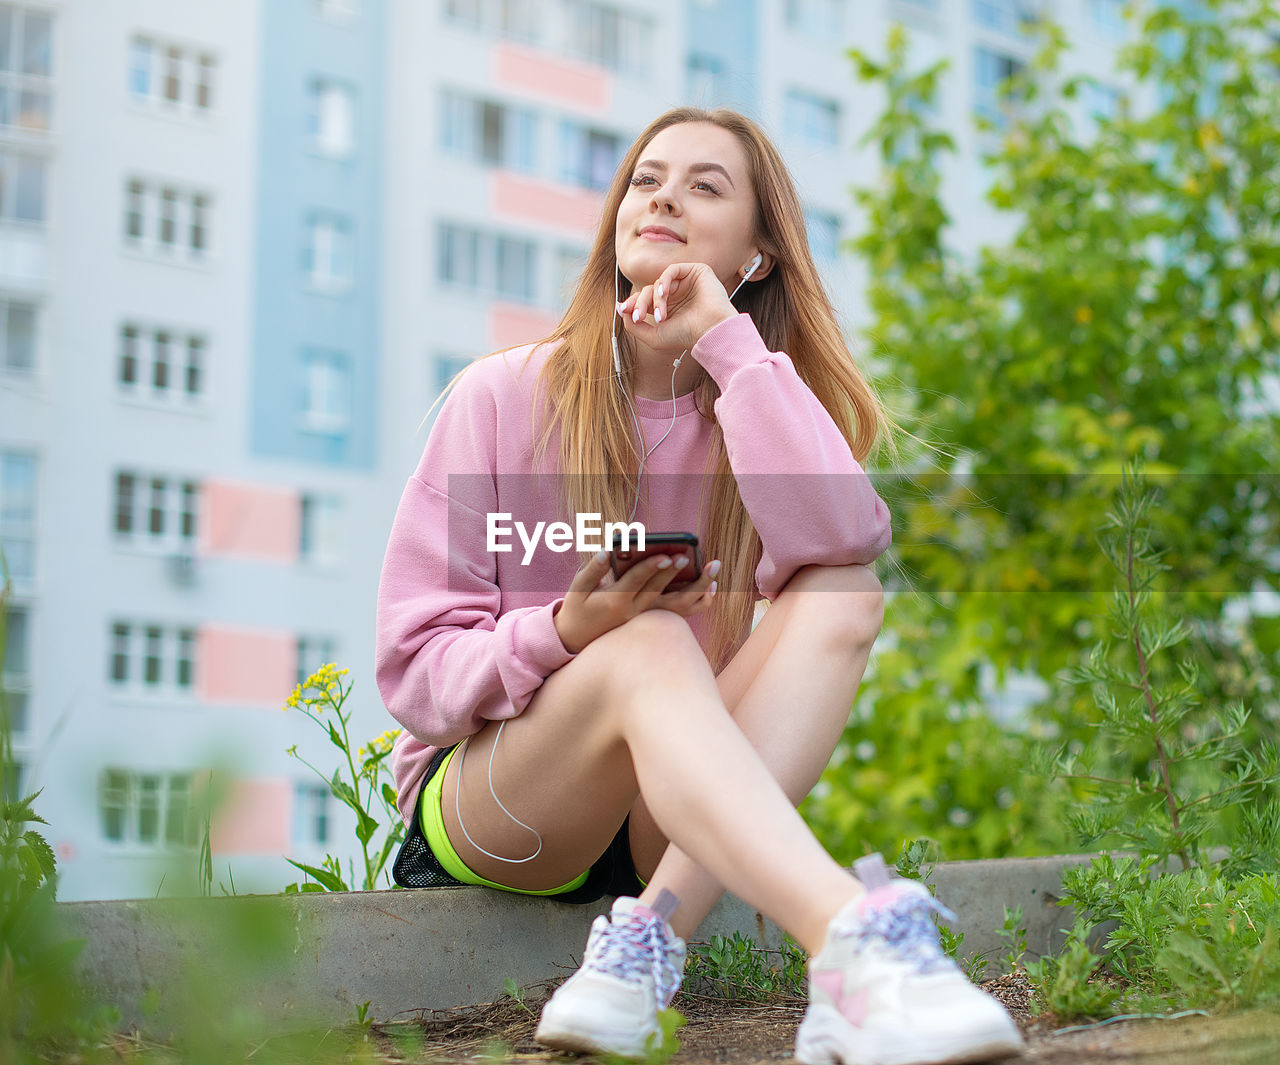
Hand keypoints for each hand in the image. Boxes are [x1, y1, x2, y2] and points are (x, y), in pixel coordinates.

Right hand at [553, 550, 720, 653]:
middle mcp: (634, 611)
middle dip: (677, 574)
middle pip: (661, 592)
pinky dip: (695, 603)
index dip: (652, 567)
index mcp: (615, 600)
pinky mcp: (651, 620)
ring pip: (675, 606)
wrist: (578, 639)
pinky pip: (678, 613)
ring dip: (696, 589)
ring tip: (713, 571)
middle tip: (689, 555)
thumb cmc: (578, 607)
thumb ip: (593, 569)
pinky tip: (710, 590)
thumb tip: (605, 551)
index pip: (637, 581)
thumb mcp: (578, 588)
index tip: (667, 555)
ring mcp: (645, 618)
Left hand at [616, 262, 738, 353]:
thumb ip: (633, 326)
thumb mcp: (653, 337)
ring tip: (660, 316)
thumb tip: (621, 309)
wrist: (710, 332)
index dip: (633, 303)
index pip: (646, 299)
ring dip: (655, 299)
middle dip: (640, 303)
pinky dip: (664, 281)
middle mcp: (678, 294)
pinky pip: (671, 270)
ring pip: (658, 282)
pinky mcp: (696, 272)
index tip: (623, 309)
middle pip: (649, 290)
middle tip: (638, 317)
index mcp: (670, 307)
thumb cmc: (686, 337)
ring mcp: (686, 282)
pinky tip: (664, 294)